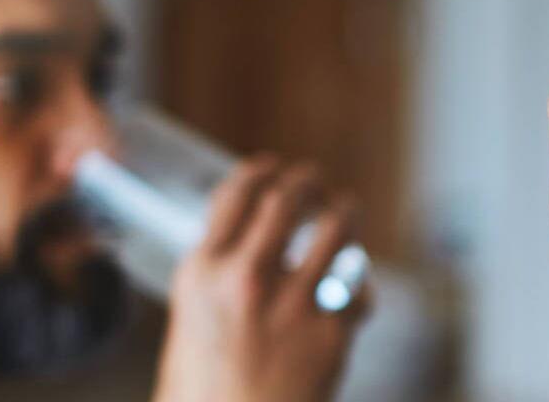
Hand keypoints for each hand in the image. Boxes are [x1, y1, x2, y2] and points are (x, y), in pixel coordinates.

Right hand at [153, 159, 367, 401]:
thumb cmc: (204, 396)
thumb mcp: (191, 327)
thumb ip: (218, 281)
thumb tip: (247, 244)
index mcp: (201, 273)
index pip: (236, 192)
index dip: (261, 172)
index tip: (274, 169)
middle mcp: (246, 277)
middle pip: (289, 197)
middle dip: (307, 183)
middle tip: (315, 185)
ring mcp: (293, 302)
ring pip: (337, 226)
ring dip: (344, 214)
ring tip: (345, 213)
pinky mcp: (332, 330)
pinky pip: (357, 288)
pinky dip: (357, 289)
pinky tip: (353, 294)